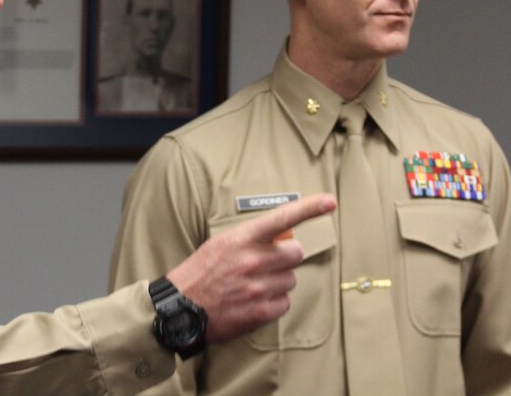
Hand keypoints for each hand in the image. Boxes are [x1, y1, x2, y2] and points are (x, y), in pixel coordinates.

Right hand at [166, 193, 336, 341]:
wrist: (180, 308)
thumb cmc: (200, 273)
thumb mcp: (221, 244)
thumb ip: (252, 238)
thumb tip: (284, 236)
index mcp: (242, 239)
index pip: (282, 218)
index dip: (310, 208)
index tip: (330, 201)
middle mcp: (253, 260)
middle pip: (295, 253)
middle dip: (285, 258)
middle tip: (266, 264)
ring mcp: (258, 287)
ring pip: (291, 279)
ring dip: (278, 282)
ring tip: (253, 286)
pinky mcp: (260, 311)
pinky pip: (285, 303)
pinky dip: (273, 303)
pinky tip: (253, 302)